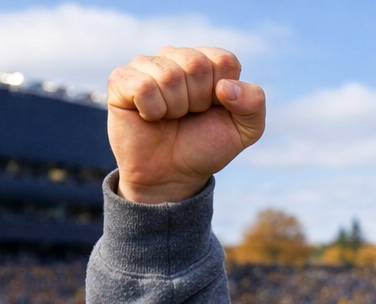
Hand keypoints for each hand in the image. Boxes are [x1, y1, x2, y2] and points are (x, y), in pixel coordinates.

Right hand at [106, 46, 265, 204]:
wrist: (172, 174)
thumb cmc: (205, 146)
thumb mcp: (244, 131)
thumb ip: (253, 104)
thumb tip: (225, 87)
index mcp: (208, 62)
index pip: (224, 61)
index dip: (222, 93)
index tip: (214, 109)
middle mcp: (176, 57)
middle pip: (196, 64)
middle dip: (198, 101)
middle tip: (189, 115)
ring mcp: (147, 66)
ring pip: (169, 75)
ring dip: (175, 108)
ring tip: (170, 117)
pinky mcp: (121, 80)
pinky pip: (143, 86)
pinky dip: (152, 110)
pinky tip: (149, 116)